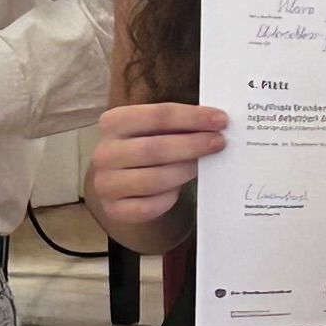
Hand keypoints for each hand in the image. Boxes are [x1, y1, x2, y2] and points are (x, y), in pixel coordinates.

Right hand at [89, 102, 228, 228]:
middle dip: (193, 145)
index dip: (192, 117)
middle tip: (219, 143)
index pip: (158, 115)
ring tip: (202, 166)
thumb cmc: (148, 146)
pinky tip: (177, 190)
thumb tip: (216, 122)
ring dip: (184, 172)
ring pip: (153, 180)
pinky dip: (168, 199)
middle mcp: (105, 153)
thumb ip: (179, 124)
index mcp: (113, 122)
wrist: (124, 181)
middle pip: (155, 148)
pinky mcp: (114, 209)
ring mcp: (106, 183)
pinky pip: (149, 207)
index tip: (221, 119)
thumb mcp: (157, 129)